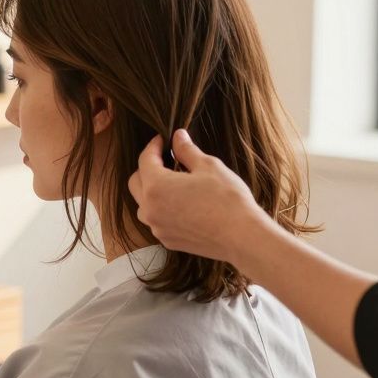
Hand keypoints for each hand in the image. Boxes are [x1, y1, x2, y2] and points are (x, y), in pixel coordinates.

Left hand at [127, 130, 272, 263]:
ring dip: (151, 191)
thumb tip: (178, 137)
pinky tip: (181, 204)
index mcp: (156, 186)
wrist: (242, 237)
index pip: (144, 159)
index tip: (163, 140)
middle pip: (136, 182)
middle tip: (166, 159)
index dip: (153, 146)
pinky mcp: (168, 240)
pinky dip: (162, 209)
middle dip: (147, 168)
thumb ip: (187, 150)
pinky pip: (156, 221)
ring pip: (143, 204)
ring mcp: (158, 227)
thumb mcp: (208, 166)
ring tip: (172, 183)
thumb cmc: (227, 199)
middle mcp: (150, 209)